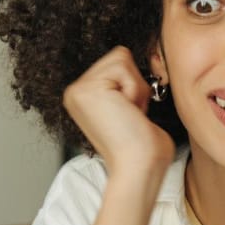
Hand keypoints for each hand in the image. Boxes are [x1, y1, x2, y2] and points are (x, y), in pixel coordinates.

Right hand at [62, 46, 175, 177]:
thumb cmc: (144, 149)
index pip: (119, 64)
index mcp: (85, 97)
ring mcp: (77, 90)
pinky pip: (123, 64)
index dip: (135, 87)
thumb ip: (127, 86)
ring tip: (128, 115)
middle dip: (136, 86)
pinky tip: (127, 112)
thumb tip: (148, 62)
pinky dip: (134, 89)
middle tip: (130, 116)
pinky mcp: (86, 88)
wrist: (139, 168)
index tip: (130, 116)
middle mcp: (75, 92)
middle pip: (120, 56)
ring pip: (121, 58)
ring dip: (136, 88)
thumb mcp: (132, 109)